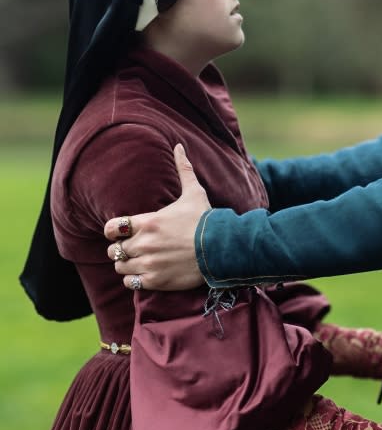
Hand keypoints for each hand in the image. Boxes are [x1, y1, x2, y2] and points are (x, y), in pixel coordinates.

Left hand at [104, 144, 209, 290]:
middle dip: (122, 248)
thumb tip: (179, 146)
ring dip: (127, 264)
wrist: (221, 248)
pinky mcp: (156, 280)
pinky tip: (144, 274)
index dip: (113, 230)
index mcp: (148, 221)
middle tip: (133, 248)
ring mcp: (149, 263)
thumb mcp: (194, 192)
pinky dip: (134, 279)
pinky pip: (131, 282)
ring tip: (138, 261)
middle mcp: (144, 243)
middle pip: (115, 250)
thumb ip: (183, 169)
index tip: (120, 232)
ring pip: (121, 267)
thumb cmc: (205, 219)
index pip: (112, 228)